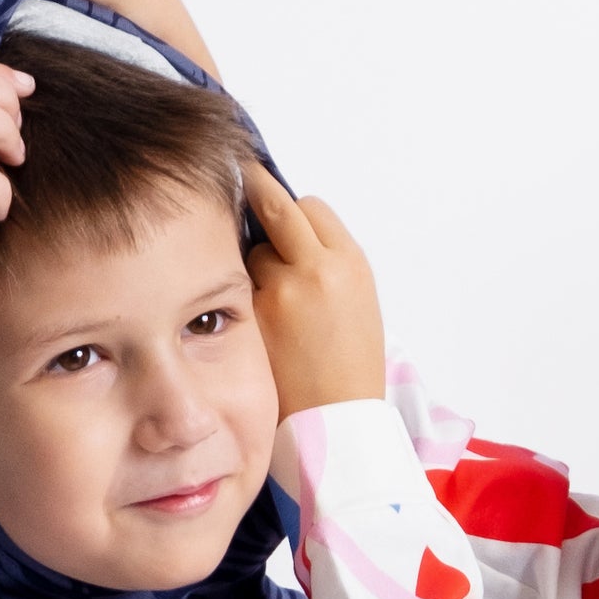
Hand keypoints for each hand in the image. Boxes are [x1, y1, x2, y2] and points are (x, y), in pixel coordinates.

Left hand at [243, 164, 386, 419]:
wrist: (337, 423)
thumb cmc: (350, 367)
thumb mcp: (358, 304)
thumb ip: (328, 264)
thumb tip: (291, 232)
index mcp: (350, 264)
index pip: (311, 207)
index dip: (294, 208)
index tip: (275, 199)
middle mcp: (317, 269)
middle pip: (276, 207)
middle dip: (257, 190)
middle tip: (241, 175)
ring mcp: (282, 292)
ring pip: (254, 251)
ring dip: (256, 265)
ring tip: (273, 303)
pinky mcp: (255, 317)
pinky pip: (240, 287)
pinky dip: (243, 294)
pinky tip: (257, 318)